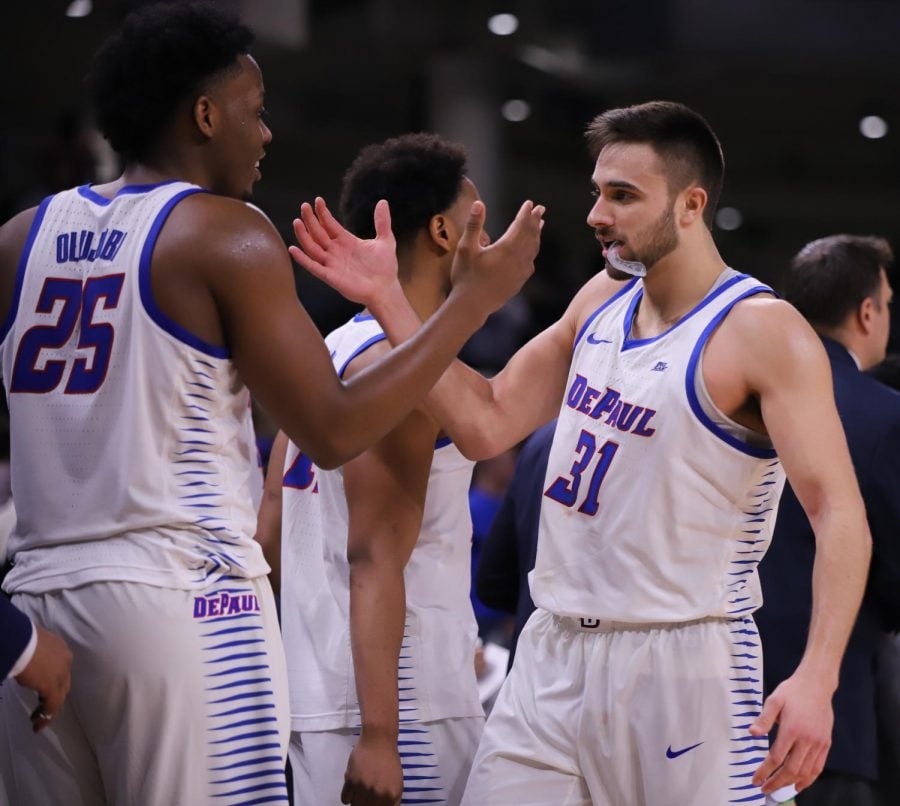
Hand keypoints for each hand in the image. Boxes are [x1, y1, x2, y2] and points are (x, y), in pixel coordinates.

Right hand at [14, 625, 72, 732]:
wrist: (19, 640)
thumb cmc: (20, 639)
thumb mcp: (30, 644)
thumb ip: (33, 653)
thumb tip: (24, 659)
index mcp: (60, 648)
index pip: (60, 669)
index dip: (54, 681)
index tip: (42, 691)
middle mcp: (65, 660)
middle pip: (63, 684)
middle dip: (53, 697)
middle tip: (41, 709)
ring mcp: (61, 673)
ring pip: (59, 697)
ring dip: (48, 711)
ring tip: (36, 721)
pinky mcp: (52, 686)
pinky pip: (52, 706)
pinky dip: (45, 717)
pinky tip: (37, 725)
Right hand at [289, 197, 399, 308]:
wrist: (386, 289)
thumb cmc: (385, 268)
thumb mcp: (386, 241)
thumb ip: (382, 222)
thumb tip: (383, 201)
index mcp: (346, 241)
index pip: (330, 224)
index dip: (323, 213)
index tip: (318, 200)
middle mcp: (336, 251)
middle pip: (318, 233)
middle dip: (311, 220)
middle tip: (304, 206)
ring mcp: (332, 264)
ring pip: (312, 248)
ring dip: (304, 236)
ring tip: (297, 222)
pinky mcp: (331, 277)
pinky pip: (314, 267)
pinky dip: (303, 259)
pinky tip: (293, 249)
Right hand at [340, 732, 402, 805]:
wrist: (378, 739)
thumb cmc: (389, 759)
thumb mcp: (396, 781)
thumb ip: (391, 798)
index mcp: (392, 795)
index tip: (372, 804)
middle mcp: (378, 794)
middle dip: (366, 805)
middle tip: (365, 798)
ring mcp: (364, 788)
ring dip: (356, 801)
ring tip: (359, 794)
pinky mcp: (351, 780)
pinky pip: (345, 799)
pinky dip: (347, 797)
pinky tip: (352, 789)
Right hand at [448, 199, 544, 319]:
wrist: (472, 305)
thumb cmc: (466, 276)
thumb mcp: (465, 248)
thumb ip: (474, 224)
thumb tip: (479, 203)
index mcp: (506, 248)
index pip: (520, 225)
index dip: (525, 213)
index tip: (529, 203)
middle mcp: (518, 258)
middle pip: (530, 235)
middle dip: (535, 221)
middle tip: (540, 209)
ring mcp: (520, 272)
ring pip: (533, 249)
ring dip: (537, 235)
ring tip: (540, 225)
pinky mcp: (519, 282)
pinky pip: (530, 263)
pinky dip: (533, 252)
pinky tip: (532, 252)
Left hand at [749, 673, 832, 793]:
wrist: (816, 685)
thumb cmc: (792, 691)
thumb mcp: (774, 700)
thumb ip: (764, 719)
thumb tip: (752, 733)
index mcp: (791, 729)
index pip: (776, 758)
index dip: (765, 771)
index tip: (755, 780)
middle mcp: (806, 740)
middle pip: (791, 769)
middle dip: (776, 782)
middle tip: (764, 789)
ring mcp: (818, 743)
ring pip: (806, 771)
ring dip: (791, 784)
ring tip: (779, 789)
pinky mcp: (826, 744)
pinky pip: (818, 767)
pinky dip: (809, 779)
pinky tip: (800, 784)